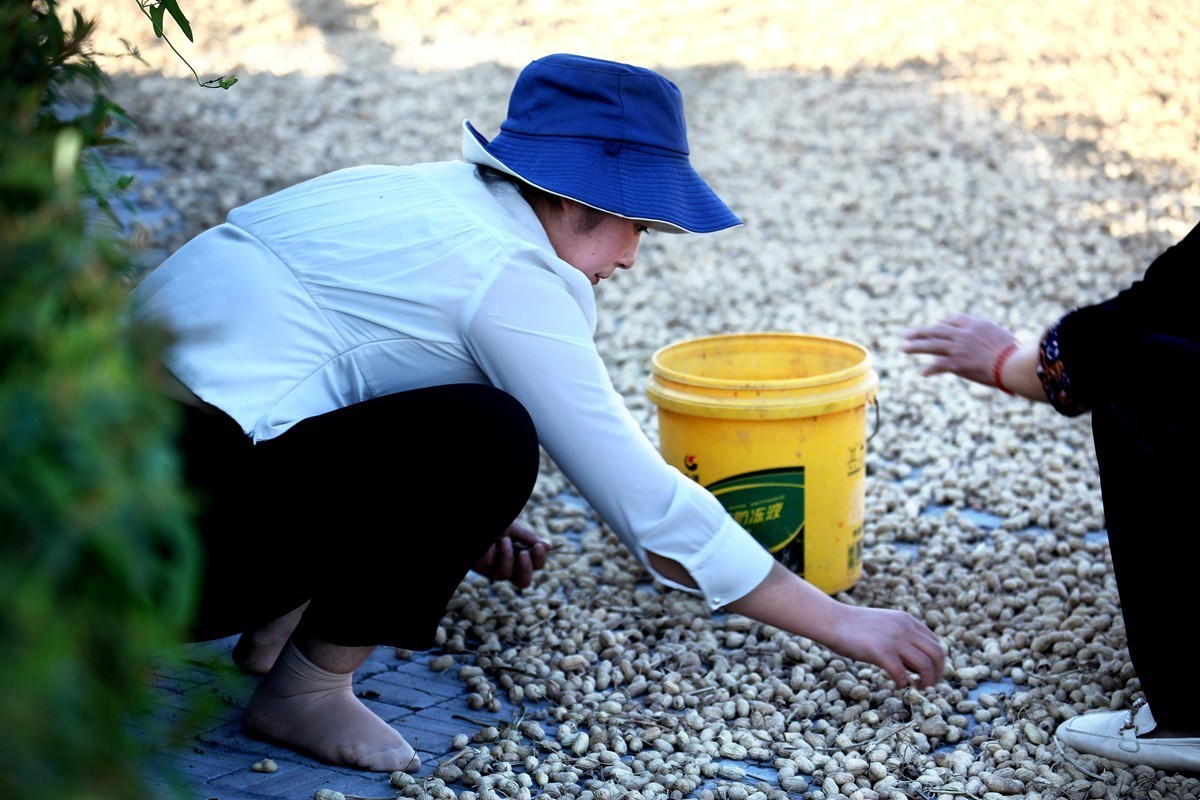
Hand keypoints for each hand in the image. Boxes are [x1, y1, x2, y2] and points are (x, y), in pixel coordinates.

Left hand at [471, 521, 548, 588]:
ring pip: (506, 575)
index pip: (537, 565)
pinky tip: (491, 545)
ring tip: (504, 539)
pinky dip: (493, 552)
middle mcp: (511, 568)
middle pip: (524, 582)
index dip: (540, 559)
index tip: (538, 547)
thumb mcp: (514, 529)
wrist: (480, 530)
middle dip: (526, 569)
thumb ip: (528, 538)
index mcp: (522, 557)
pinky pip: (491, 567)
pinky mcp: (485, 570)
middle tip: (523, 554)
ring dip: (507, 556)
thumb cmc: (499, 529)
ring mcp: (497, 570)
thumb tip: (548, 546)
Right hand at [824, 604, 946, 689]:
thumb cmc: (854, 627)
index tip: (930, 673)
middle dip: (938, 673)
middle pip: (937, 654)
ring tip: (918, 688)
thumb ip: (901, 639)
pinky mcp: (881, 653)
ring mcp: (894, 640)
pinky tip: (897, 686)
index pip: (935, 642)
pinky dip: (903, 684)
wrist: (833, 620)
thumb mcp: (885, 625)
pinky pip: (902, 674)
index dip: (937, 661)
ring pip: (926, 666)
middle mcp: (905, 628)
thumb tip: (915, 666)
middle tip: (929, 685)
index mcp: (907, 620)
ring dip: (926, 681)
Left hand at [900, 314, 1016, 387]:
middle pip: (936, 330)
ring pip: (931, 345)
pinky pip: (938, 366)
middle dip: (920, 332)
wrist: (1014, 363)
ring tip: (903, 347)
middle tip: (908, 334)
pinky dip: (929, 369)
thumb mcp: (1002, 337)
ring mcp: (958, 348)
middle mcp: (963, 334)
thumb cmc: (1016, 353)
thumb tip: (989, 343)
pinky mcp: (957, 363)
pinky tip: (922, 373)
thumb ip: (989, 336)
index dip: (941, 324)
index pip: (952, 320)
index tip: (935, 327)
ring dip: (915, 346)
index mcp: (975, 324)